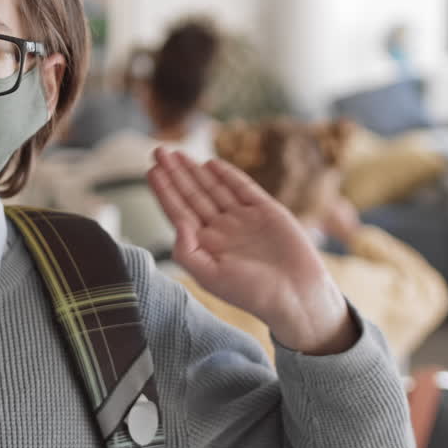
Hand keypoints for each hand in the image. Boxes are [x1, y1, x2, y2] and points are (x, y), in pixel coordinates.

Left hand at [148, 148, 355, 354]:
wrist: (296, 296)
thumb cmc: (251, 293)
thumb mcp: (210, 277)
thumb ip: (186, 251)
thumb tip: (176, 223)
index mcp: (205, 245)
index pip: (179, 212)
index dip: (165, 191)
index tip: (151, 171)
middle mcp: (221, 229)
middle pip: (192, 195)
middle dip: (175, 173)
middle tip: (158, 152)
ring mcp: (243, 218)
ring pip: (214, 188)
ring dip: (195, 170)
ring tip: (177, 153)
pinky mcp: (266, 211)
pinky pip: (244, 188)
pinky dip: (228, 175)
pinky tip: (211, 163)